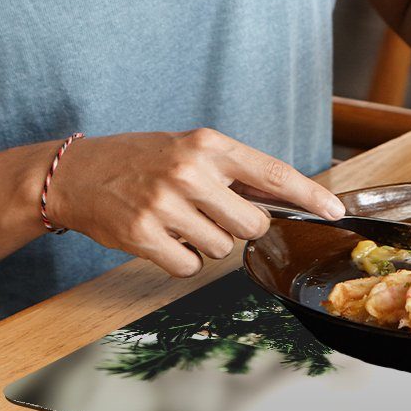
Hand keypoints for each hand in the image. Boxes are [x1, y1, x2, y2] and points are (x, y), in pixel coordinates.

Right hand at [43, 129, 344, 277]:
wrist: (76, 173)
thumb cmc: (141, 161)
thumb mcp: (190, 150)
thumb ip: (234, 172)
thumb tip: (286, 197)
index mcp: (208, 145)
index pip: (272, 172)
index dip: (308, 195)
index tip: (334, 210)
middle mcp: (190, 171)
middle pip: (252, 224)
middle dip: (241, 228)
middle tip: (212, 214)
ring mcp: (165, 203)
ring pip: (222, 248)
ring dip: (207, 243)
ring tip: (178, 221)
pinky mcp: (143, 234)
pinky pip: (189, 265)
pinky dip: (182, 260)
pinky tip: (163, 239)